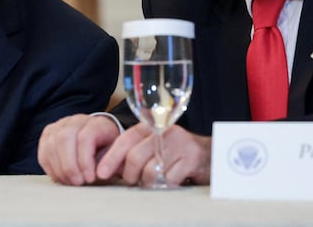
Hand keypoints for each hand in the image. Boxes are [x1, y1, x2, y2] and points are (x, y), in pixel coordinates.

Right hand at [38, 114, 120, 184]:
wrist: (100, 141)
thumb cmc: (108, 150)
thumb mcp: (115, 155)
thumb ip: (108, 163)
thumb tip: (99, 174)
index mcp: (96, 123)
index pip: (85, 137)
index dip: (85, 160)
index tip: (90, 178)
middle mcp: (77, 120)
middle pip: (65, 137)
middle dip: (69, 165)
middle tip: (78, 183)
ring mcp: (60, 125)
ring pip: (51, 144)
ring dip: (59, 168)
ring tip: (70, 182)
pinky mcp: (48, 134)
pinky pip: (43, 151)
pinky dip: (50, 167)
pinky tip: (60, 178)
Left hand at [96, 124, 211, 186]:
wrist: (210, 156)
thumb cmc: (175, 155)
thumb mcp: (153, 147)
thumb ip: (132, 153)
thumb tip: (107, 167)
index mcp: (151, 127)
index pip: (125, 140)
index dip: (111, 158)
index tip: (102, 173)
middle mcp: (163, 131)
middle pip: (134, 157)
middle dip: (130, 175)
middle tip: (133, 182)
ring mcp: (178, 144)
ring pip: (150, 171)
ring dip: (148, 183)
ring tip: (154, 182)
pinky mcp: (191, 158)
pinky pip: (167, 180)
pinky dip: (164, 186)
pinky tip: (169, 183)